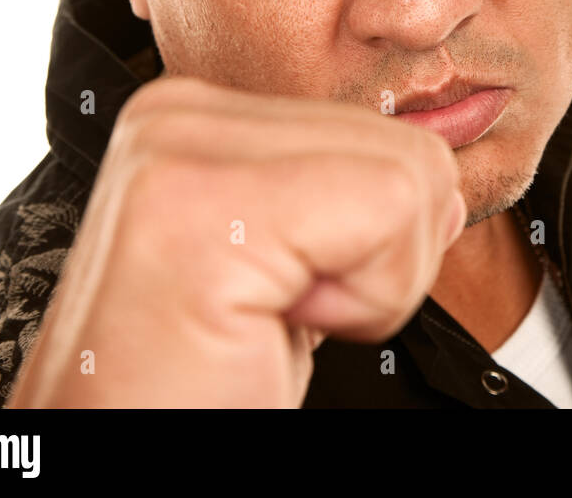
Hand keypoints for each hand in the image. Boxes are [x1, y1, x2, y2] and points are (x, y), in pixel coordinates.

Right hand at [7, 75, 465, 407]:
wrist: (131, 458)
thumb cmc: (200, 389)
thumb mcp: (285, 270)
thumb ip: (342, 202)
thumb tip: (440, 180)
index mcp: (196, 119)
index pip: (385, 135)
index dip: (375, 245)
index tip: (280, 302)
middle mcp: (176, 114)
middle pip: (409, 149)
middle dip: (379, 261)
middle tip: (271, 320)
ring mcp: (179, 149)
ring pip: (413, 177)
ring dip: (369, 286)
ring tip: (263, 322)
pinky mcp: (199, 207)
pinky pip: (393, 209)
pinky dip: (368, 300)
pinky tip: (269, 329)